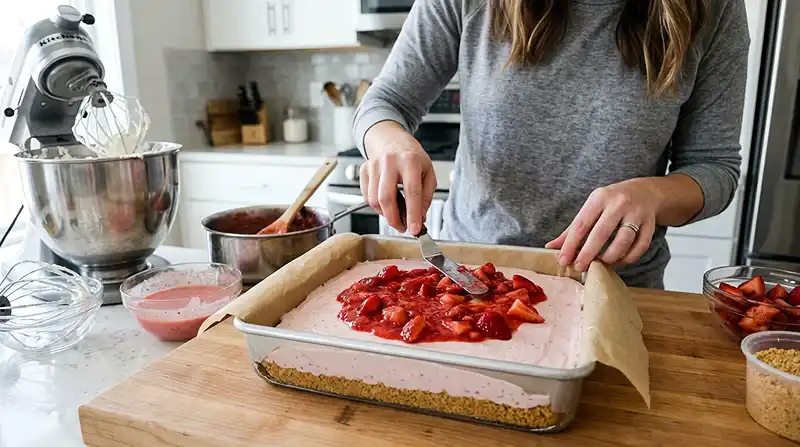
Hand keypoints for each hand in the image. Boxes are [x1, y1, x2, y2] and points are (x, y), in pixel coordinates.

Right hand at [360, 121, 436, 234]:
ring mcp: (374, 165)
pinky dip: (376, 206)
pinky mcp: (364, 170)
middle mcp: (390, 161)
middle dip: (394, 219)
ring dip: (385, 214)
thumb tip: (420, 218)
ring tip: (396, 214)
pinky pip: (366, 197)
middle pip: (387, 198)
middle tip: (403, 227)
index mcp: (410, 161)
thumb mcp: (427, 172)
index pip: (412, 192)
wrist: (391, 139)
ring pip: (374, 200)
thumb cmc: (411, 156)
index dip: (413, 214)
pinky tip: (386, 203)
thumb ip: (426, 196)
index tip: (415, 229)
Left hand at [545, 178, 662, 271]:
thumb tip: (550, 247)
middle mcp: (618, 203)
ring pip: (623, 241)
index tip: (563, 260)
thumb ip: (572, 229)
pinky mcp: (651, 223)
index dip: (571, 245)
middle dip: (588, 254)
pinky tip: (619, 261)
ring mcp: (637, 213)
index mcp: (599, 198)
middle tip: (579, 267)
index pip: (581, 224)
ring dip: (610, 257)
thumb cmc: (611, 203)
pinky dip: (629, 258)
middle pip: (601, 233)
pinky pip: (640, 246)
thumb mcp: (591, 209)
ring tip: (600, 264)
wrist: (645, 192)